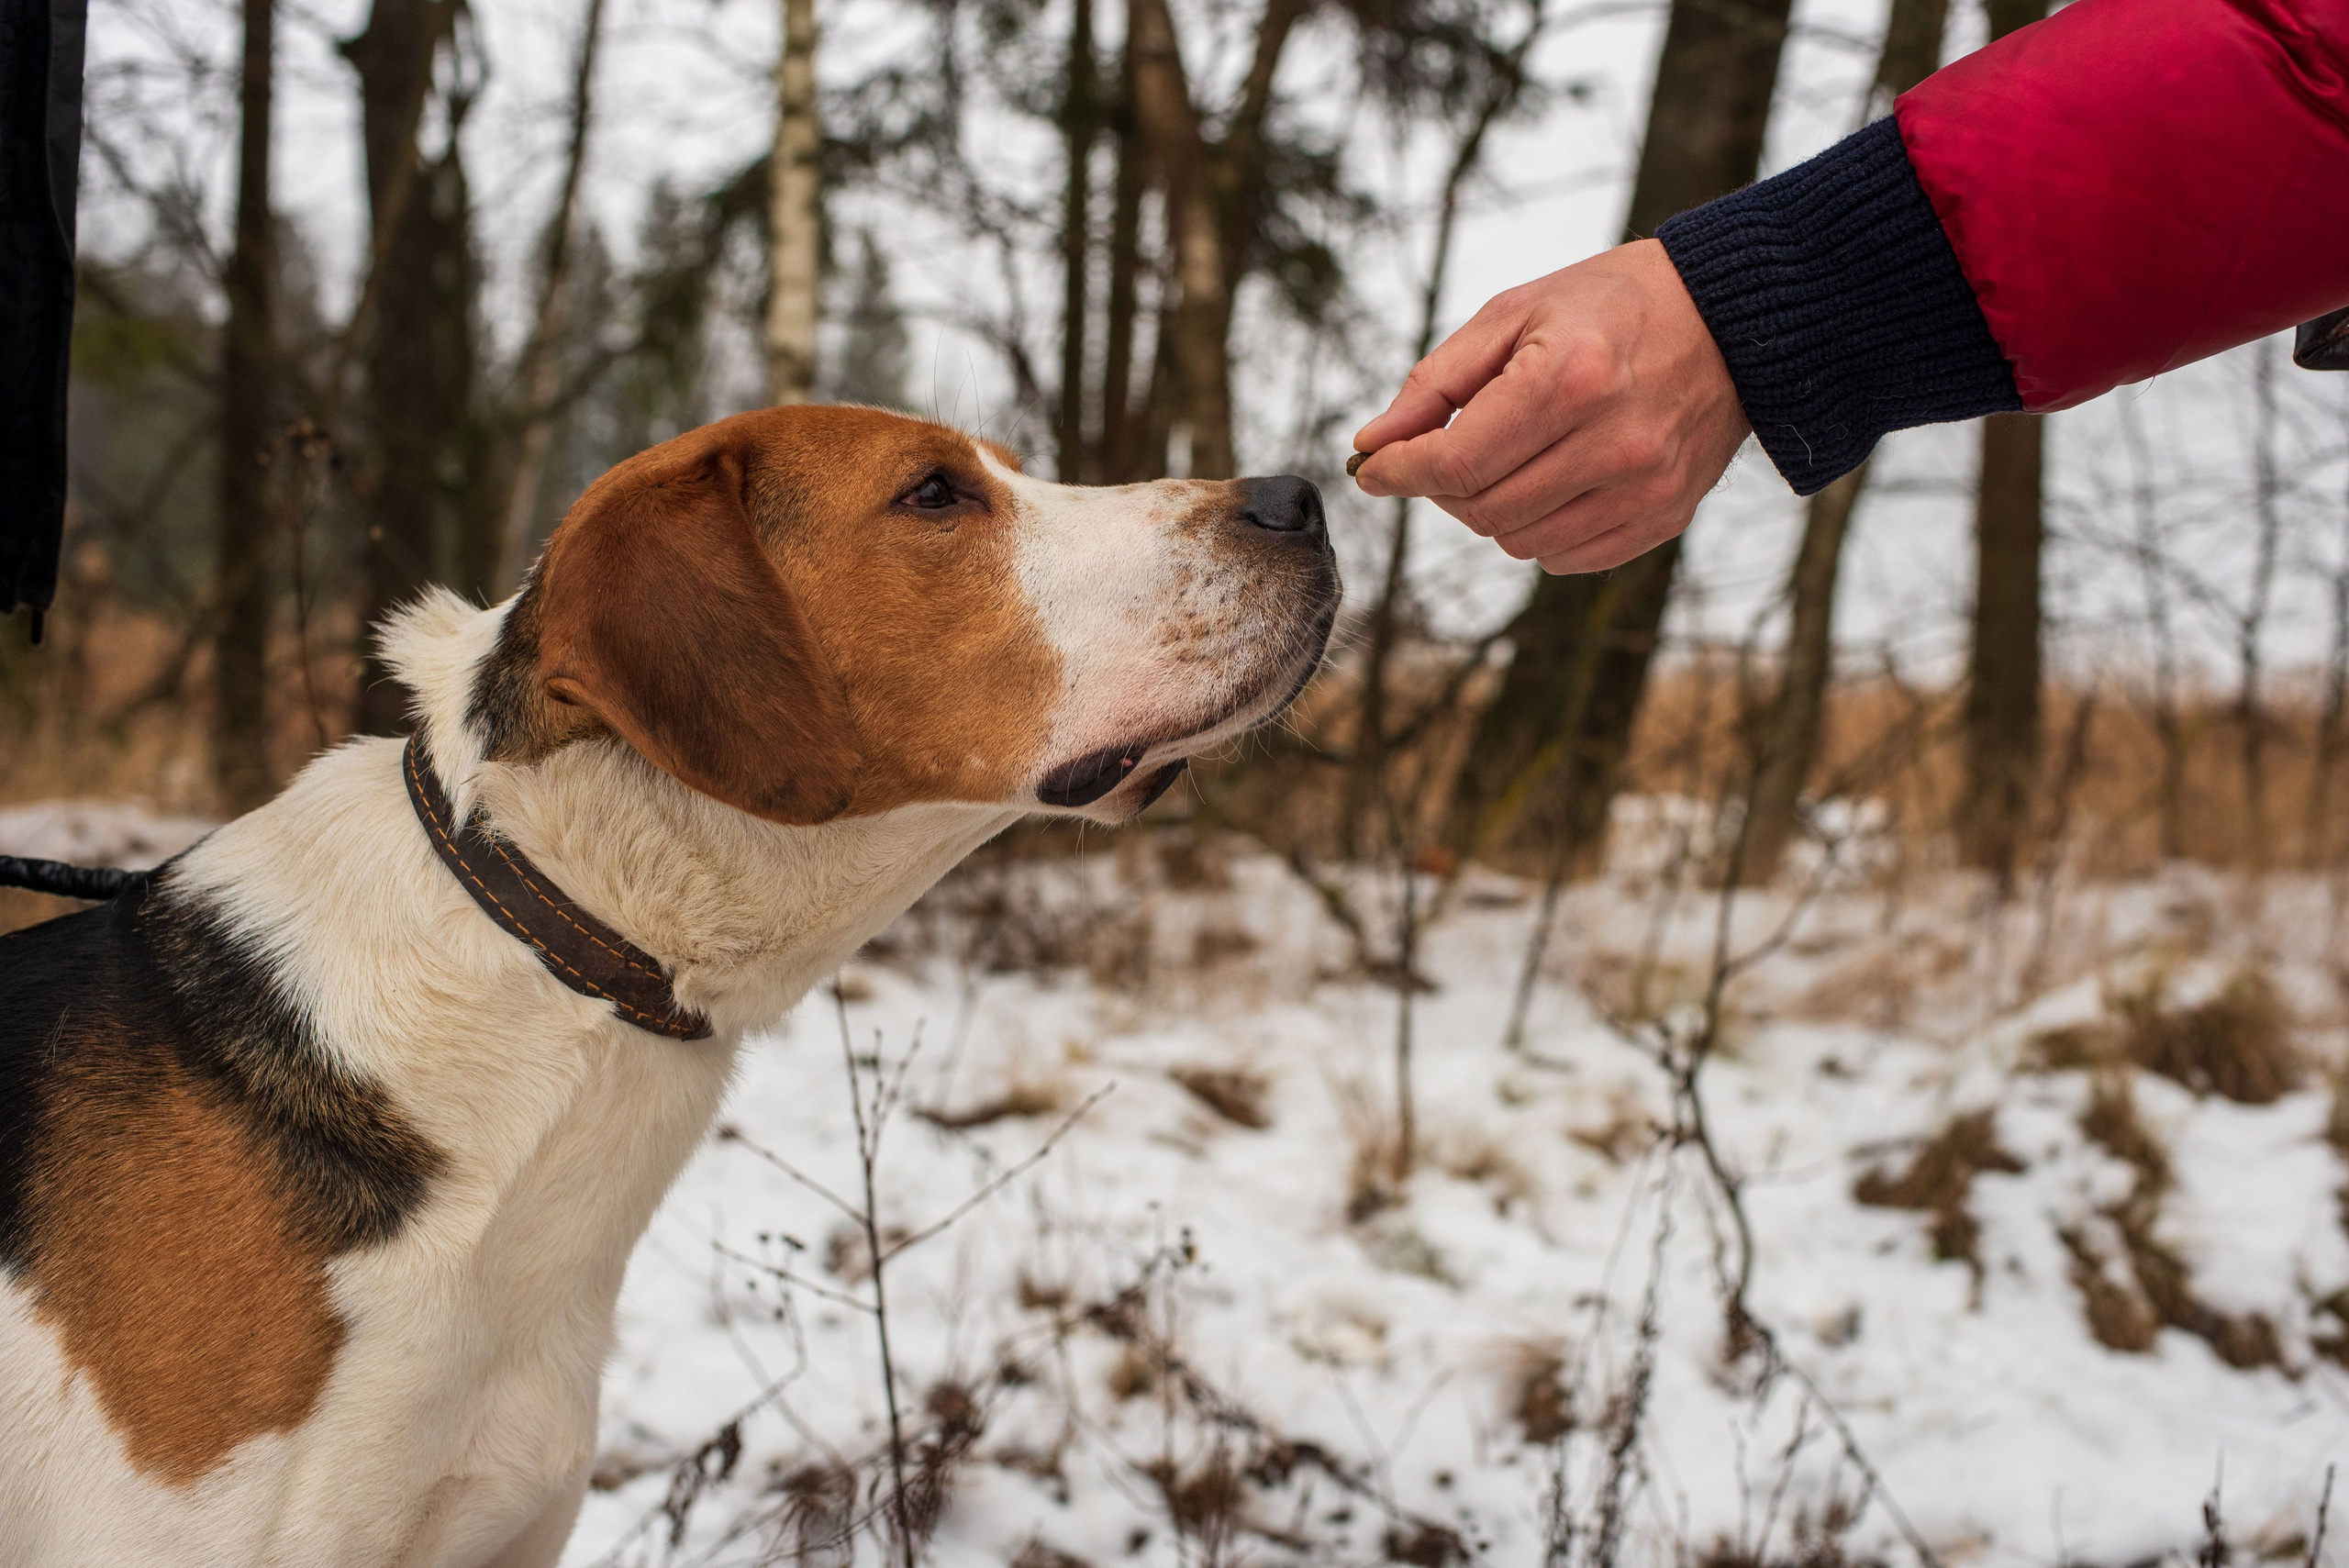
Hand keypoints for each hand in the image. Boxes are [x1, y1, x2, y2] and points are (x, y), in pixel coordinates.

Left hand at [1351, 239, 1750, 573]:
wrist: (1730, 320)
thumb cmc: (1610, 306)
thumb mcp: (1515, 313)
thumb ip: (1437, 381)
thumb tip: (1373, 443)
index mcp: (1570, 379)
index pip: (1457, 461)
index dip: (1400, 472)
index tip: (1372, 469)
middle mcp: (1613, 442)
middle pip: (1482, 510)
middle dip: (1443, 488)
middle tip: (1444, 451)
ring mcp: (1644, 487)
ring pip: (1519, 542)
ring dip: (1491, 510)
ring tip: (1508, 457)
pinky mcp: (1663, 517)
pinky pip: (1565, 557)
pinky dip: (1539, 529)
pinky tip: (1551, 480)